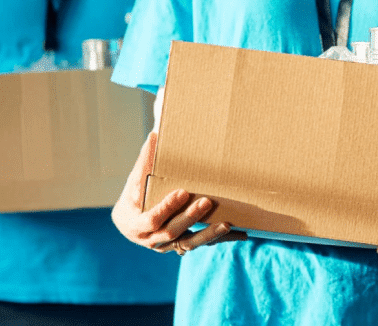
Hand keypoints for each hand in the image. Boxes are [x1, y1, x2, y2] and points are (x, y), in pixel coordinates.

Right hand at [111, 132, 245, 254]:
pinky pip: (203, 244)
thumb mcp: (135, 180)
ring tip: (227, 224)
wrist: (132, 220)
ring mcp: (169, 246)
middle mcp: (152, 239)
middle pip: (173, 232)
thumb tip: (154, 136)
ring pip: (190, 243)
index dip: (167, 207)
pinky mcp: (183, 246)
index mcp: (136, 225)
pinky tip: (241, 233)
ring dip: (209, 233)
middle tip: (207, 201)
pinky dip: (220, 239)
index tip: (182, 192)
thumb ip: (144, 163)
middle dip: (190, 217)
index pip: (152, 219)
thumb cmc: (134, 195)